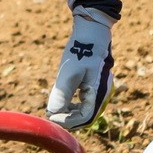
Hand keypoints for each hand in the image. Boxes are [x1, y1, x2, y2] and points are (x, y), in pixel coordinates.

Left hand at [46, 10, 114, 130]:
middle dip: (68, 118)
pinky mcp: (94, 84)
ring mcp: (99, 89)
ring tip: (54, 109)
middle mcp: (102, 94)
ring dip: (70, 112)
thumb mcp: (70, 72)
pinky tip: (61, 100)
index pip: (85, 117)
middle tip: (50, 115)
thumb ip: (62, 93)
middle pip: (86, 116)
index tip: (51, 116)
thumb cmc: (81, 50)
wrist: (91, 31)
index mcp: (99, 92)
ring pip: (85, 110)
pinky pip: (85, 101)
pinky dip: (73, 104)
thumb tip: (52, 113)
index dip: (67, 121)